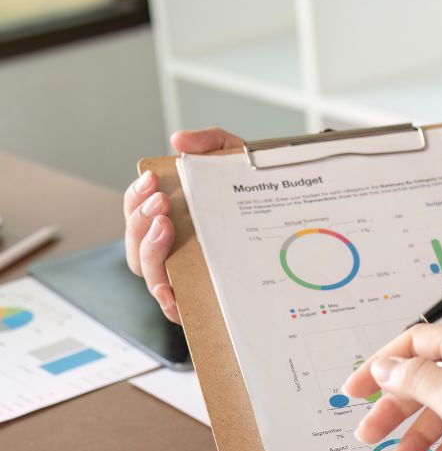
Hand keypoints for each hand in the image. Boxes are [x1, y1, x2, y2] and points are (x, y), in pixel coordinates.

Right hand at [123, 126, 242, 321]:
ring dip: (149, 250)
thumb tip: (178, 141)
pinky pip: (174, 308)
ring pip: (148, 273)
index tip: (152, 180)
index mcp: (173, 218)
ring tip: (164, 227)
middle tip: (161, 202)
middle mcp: (173, 249)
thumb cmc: (258, 199)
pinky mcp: (202, 304)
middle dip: (139, 219)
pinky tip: (169, 286)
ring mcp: (184, 277)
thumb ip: (209, 143)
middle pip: (135, 242)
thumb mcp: (236, 161)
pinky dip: (166, 298)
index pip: (137, 210)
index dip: (136, 196)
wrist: (297, 225)